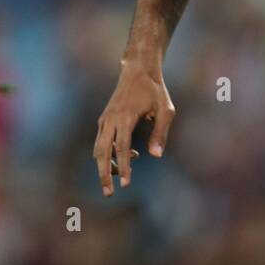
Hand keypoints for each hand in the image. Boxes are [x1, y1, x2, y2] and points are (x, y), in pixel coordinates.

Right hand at [93, 59, 174, 195]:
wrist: (137, 70)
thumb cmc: (155, 91)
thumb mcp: (166, 110)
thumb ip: (161, 133)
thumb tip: (156, 156)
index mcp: (125, 117)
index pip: (121, 148)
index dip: (124, 167)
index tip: (126, 185)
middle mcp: (110, 119)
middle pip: (102, 152)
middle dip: (104, 174)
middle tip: (109, 194)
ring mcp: (105, 120)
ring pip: (99, 149)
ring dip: (106, 166)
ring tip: (119, 180)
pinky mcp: (104, 120)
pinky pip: (102, 143)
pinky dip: (110, 154)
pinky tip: (130, 156)